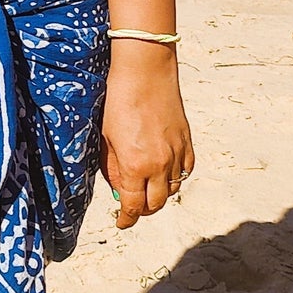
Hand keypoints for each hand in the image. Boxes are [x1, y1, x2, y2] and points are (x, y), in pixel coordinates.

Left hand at [100, 42, 194, 228]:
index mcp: (134, 165)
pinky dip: (176, 177)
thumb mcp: (106, 136)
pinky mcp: (187, 141)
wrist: (145, 70)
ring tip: (147, 188)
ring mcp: (176, 153)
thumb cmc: (119, 99)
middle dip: (142, 210)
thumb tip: (117, 188)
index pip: (133, 206)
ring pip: (172, 189)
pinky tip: (166, 172)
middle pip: (155, 204)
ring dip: (159, 194)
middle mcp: (159, 164)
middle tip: (133, 207)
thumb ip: (112, 167)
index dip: (126, 219)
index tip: (122, 222)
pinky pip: (186, 170)